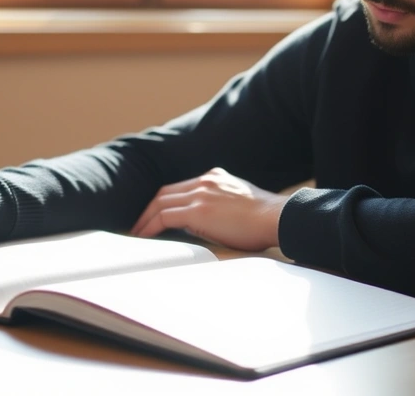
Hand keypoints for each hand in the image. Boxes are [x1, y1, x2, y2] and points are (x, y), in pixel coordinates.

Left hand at [131, 167, 285, 251]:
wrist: (277, 217)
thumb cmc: (265, 219)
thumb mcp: (240, 202)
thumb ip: (220, 204)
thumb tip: (204, 221)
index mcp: (215, 177)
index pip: (180, 188)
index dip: (164, 201)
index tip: (155, 215)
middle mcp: (205, 181)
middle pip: (165, 192)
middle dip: (148, 209)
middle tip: (138, 225)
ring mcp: (201, 193)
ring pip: (161, 203)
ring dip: (145, 219)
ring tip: (136, 234)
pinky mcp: (199, 210)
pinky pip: (165, 217)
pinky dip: (150, 226)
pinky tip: (143, 236)